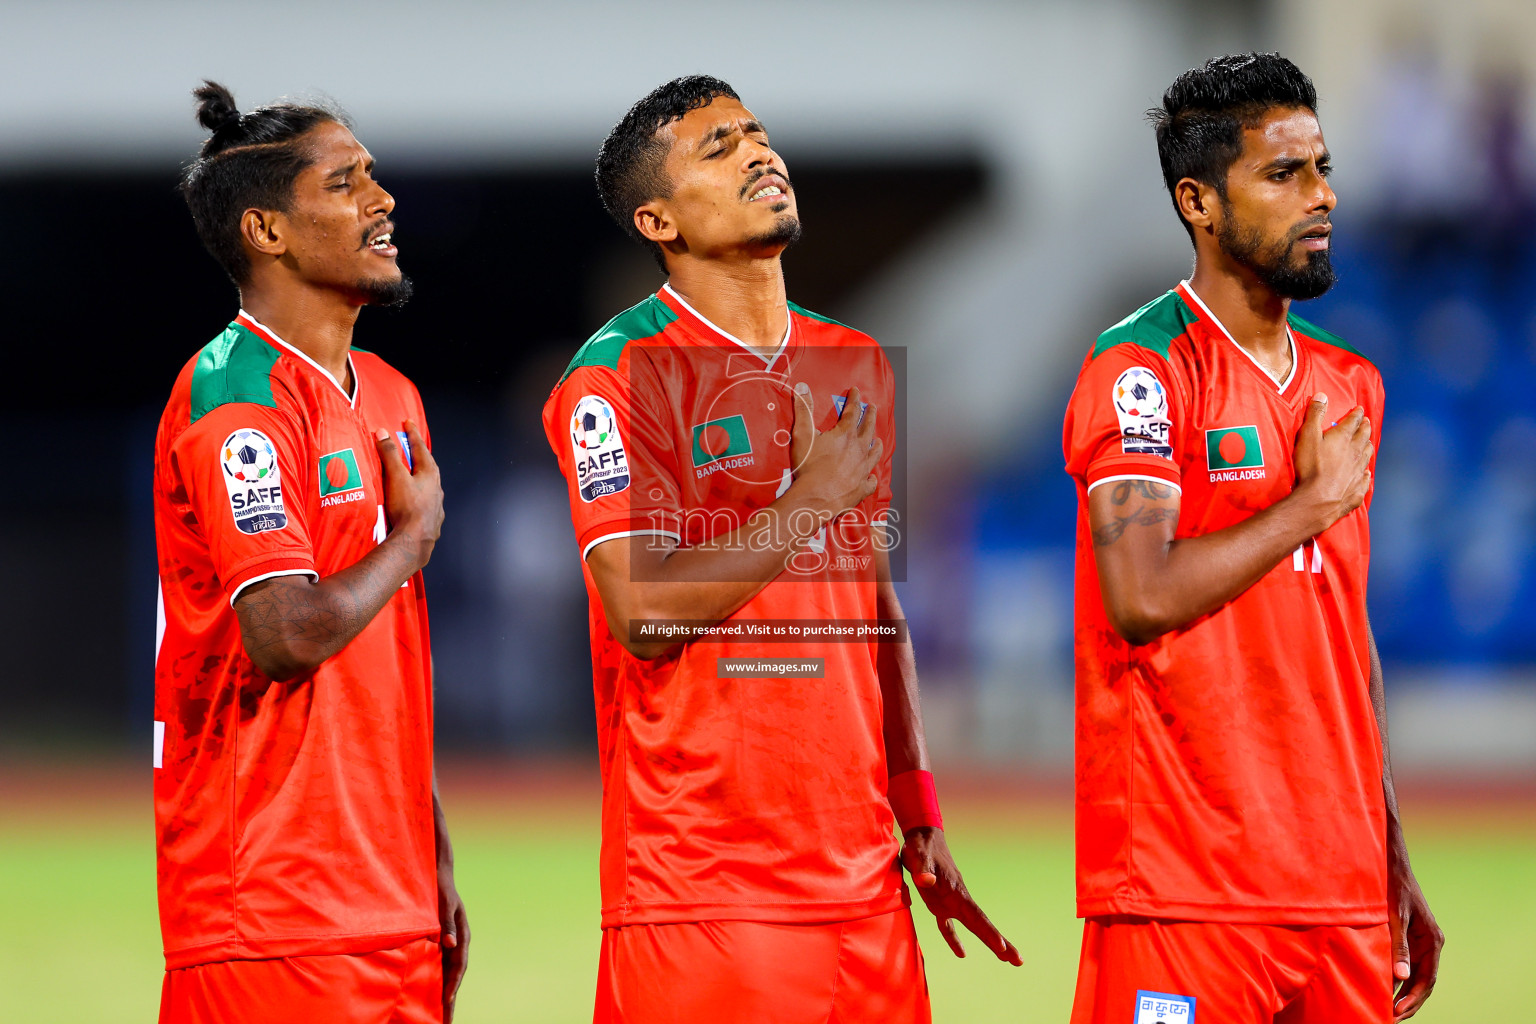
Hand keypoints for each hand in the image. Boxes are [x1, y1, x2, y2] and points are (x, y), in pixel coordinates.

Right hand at [376, 420, 443, 569]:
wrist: (415, 540)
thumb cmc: (407, 507)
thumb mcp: (396, 477)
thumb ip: (390, 454)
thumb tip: (383, 433)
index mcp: (429, 473)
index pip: (420, 447)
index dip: (413, 434)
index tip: (409, 422)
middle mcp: (437, 487)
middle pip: (428, 465)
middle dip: (419, 454)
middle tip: (411, 446)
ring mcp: (436, 504)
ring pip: (429, 484)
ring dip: (420, 476)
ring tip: (412, 473)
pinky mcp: (432, 518)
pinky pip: (427, 501)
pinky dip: (420, 495)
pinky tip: (415, 500)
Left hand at [438, 866, 469, 1021]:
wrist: (437, 873)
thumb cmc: (441, 888)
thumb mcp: (445, 903)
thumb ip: (448, 923)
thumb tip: (450, 944)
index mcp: (462, 934)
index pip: (459, 965)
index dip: (453, 984)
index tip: (446, 1002)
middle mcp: (457, 941)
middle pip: (455, 974)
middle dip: (451, 998)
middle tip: (446, 1020)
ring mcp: (450, 943)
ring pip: (447, 973)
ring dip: (444, 992)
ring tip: (439, 1014)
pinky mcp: (441, 941)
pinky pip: (439, 965)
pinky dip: (437, 980)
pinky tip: (430, 992)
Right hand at [787, 383, 880, 530]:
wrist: (815, 498)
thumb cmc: (809, 468)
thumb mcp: (803, 435)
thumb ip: (804, 410)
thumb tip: (802, 387)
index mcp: (846, 435)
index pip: (853, 412)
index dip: (854, 399)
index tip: (856, 391)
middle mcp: (859, 450)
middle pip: (868, 429)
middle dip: (870, 416)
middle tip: (873, 408)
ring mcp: (863, 469)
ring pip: (874, 453)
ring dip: (876, 444)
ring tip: (878, 439)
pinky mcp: (862, 488)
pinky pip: (871, 481)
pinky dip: (871, 477)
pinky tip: (871, 476)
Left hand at [900, 827, 1021, 965]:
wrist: (923, 837)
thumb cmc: (921, 846)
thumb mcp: (918, 855)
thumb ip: (922, 868)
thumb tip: (926, 881)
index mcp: (956, 891)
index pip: (977, 916)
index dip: (988, 932)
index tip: (1001, 947)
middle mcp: (958, 900)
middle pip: (982, 925)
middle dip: (1000, 944)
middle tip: (1019, 961)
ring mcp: (950, 903)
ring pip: (972, 927)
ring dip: (988, 942)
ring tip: (1005, 960)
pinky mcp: (938, 904)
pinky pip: (948, 926)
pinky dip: (954, 940)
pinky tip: (961, 953)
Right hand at [1292, 393, 1371, 532]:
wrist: (1319, 498)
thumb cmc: (1311, 466)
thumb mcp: (1307, 436)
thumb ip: (1314, 415)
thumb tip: (1321, 395)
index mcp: (1344, 438)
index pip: (1353, 421)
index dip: (1357, 414)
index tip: (1360, 409)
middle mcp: (1356, 452)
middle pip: (1364, 436)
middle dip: (1365, 427)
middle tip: (1366, 423)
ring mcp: (1359, 471)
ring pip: (1367, 455)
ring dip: (1367, 447)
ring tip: (1367, 443)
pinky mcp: (1358, 488)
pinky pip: (1365, 479)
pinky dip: (1366, 473)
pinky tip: (1366, 473)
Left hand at [1389, 855, 1442, 1021]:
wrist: (1391, 863)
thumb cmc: (1393, 886)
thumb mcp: (1394, 916)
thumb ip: (1398, 946)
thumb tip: (1400, 977)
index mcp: (1433, 940)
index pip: (1426, 979)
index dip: (1413, 998)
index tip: (1397, 1012)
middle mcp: (1431, 943)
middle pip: (1423, 981)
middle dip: (1408, 1001)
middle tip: (1390, 1018)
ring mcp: (1421, 940)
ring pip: (1415, 974)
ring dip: (1403, 992)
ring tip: (1388, 1009)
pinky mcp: (1409, 936)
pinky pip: (1407, 963)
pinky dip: (1398, 978)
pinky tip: (1386, 987)